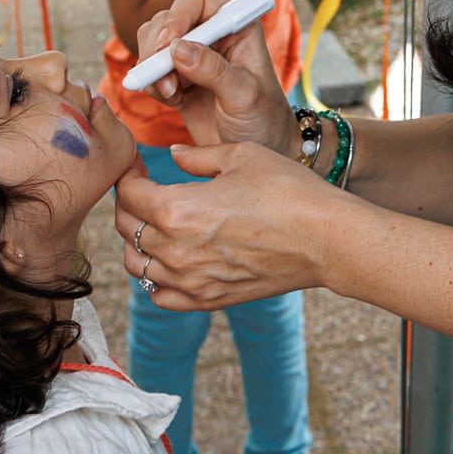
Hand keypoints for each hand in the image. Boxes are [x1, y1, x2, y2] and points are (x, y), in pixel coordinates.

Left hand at [114, 141, 342, 310]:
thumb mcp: (242, 156)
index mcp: (177, 209)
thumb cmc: (289, 191)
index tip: (136, 164)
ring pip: (136, 265)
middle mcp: (175, 249)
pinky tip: (170, 260)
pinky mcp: (208, 299)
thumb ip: (199, 156)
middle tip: (143, 188)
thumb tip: (174, 154)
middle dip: (129, 203)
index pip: (128, 193)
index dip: (127, 173)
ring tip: (154, 224)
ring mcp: (190, 280)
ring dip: (138, 241)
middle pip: (126, 227)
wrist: (326, 239)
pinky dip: (156, 279)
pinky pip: (161, 295)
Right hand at [134, 0, 294, 151]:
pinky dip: (152, 84)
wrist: (258, 150)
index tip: (168, 44)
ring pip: (152, 42)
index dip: (178, 14)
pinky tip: (173, 101)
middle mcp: (212, 34)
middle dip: (157, 48)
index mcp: (236, 25)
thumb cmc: (264, 119)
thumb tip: (177, 48)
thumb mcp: (245, 94)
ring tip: (171, 93)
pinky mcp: (177, 78)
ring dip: (153, 68)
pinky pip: (149, 70)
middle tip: (165, 79)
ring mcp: (192, 55)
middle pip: (166, 19)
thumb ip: (213, 70)